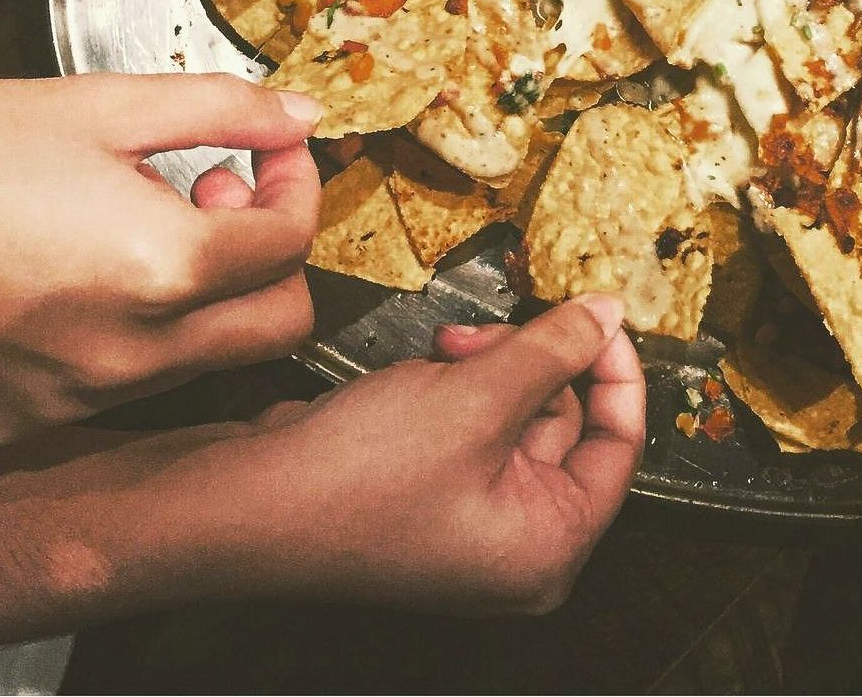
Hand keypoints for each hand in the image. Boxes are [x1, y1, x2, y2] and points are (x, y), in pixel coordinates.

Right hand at [0, 73, 320, 442]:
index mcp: (159, 270)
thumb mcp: (103, 104)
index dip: (296, 184)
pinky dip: (129, 335)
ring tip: (134, 223)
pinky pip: (119, 390)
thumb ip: (224, 110)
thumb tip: (300, 118)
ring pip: (202, 361)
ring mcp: (72, 403)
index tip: (274, 153)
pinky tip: (78, 274)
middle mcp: (125, 356)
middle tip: (219, 195)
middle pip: (278, 326)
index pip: (292, 244)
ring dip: (202, 294)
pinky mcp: (20, 425)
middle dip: (272, 257)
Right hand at [201, 297, 645, 613]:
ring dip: (489, 366)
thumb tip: (608, 314)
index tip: (601, 314)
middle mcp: (516, 546)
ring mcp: (471, 522)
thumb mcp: (476, 396)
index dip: (615, 369)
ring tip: (444, 351)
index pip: (621, 444)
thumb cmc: (352, 479)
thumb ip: (555, 349)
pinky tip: (422, 371)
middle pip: (567, 423)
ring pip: (517, 412)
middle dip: (532, 361)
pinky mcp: (431, 494)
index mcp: (548, 548)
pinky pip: (473, 423)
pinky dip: (457, 386)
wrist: (240, 502)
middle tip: (488, 331)